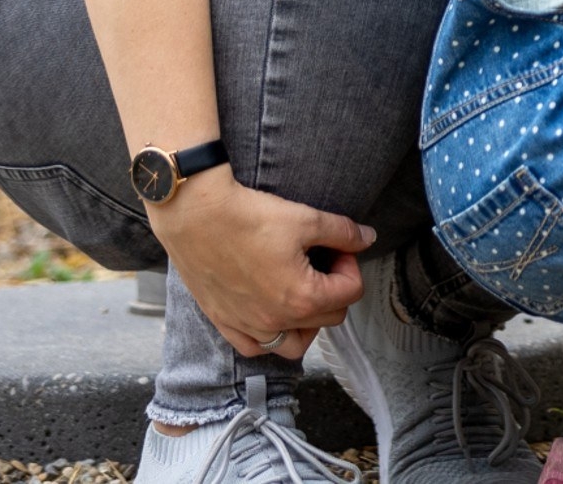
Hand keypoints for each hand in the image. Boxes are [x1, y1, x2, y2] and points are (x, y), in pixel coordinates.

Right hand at [147, 172, 373, 358]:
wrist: (194, 215)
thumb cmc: (248, 216)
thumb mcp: (306, 219)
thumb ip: (344, 233)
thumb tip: (368, 238)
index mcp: (302, 298)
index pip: (351, 292)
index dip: (351, 265)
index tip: (338, 247)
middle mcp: (276, 321)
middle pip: (329, 317)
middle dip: (333, 289)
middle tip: (321, 261)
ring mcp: (247, 326)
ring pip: (295, 343)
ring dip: (307, 322)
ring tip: (302, 291)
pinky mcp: (223, 322)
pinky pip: (255, 347)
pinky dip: (269, 337)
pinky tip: (271, 311)